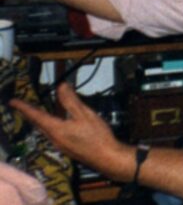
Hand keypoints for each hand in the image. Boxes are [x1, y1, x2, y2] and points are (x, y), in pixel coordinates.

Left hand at [9, 83, 134, 181]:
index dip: (24, 107)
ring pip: (44, 130)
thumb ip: (71, 101)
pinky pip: (52, 135)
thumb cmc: (98, 137)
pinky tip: (57, 123)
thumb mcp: (85, 114)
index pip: (36, 116)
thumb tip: (62, 87)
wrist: (107, 158)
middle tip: (21, 106)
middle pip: (38, 124)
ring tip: (35, 112)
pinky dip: (49, 126)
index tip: (13, 102)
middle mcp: (54, 139)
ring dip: (39, 120)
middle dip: (29, 114)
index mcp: (57, 129)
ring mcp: (60, 145)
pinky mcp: (67, 148)